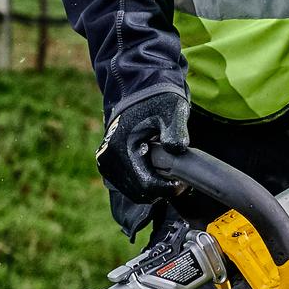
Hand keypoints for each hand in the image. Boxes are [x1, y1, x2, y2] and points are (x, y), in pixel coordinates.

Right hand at [96, 89, 192, 205]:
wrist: (138, 95)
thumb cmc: (157, 102)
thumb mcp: (172, 112)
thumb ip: (175, 132)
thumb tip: (176, 150)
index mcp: (122, 147)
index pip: (146, 185)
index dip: (168, 189)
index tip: (183, 183)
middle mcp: (109, 158)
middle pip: (139, 193)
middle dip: (161, 190)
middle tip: (179, 179)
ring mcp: (106, 163)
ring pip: (134, 192)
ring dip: (152, 188)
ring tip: (168, 173)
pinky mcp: (108, 166)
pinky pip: (128, 186)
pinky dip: (143, 185)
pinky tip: (156, 172)